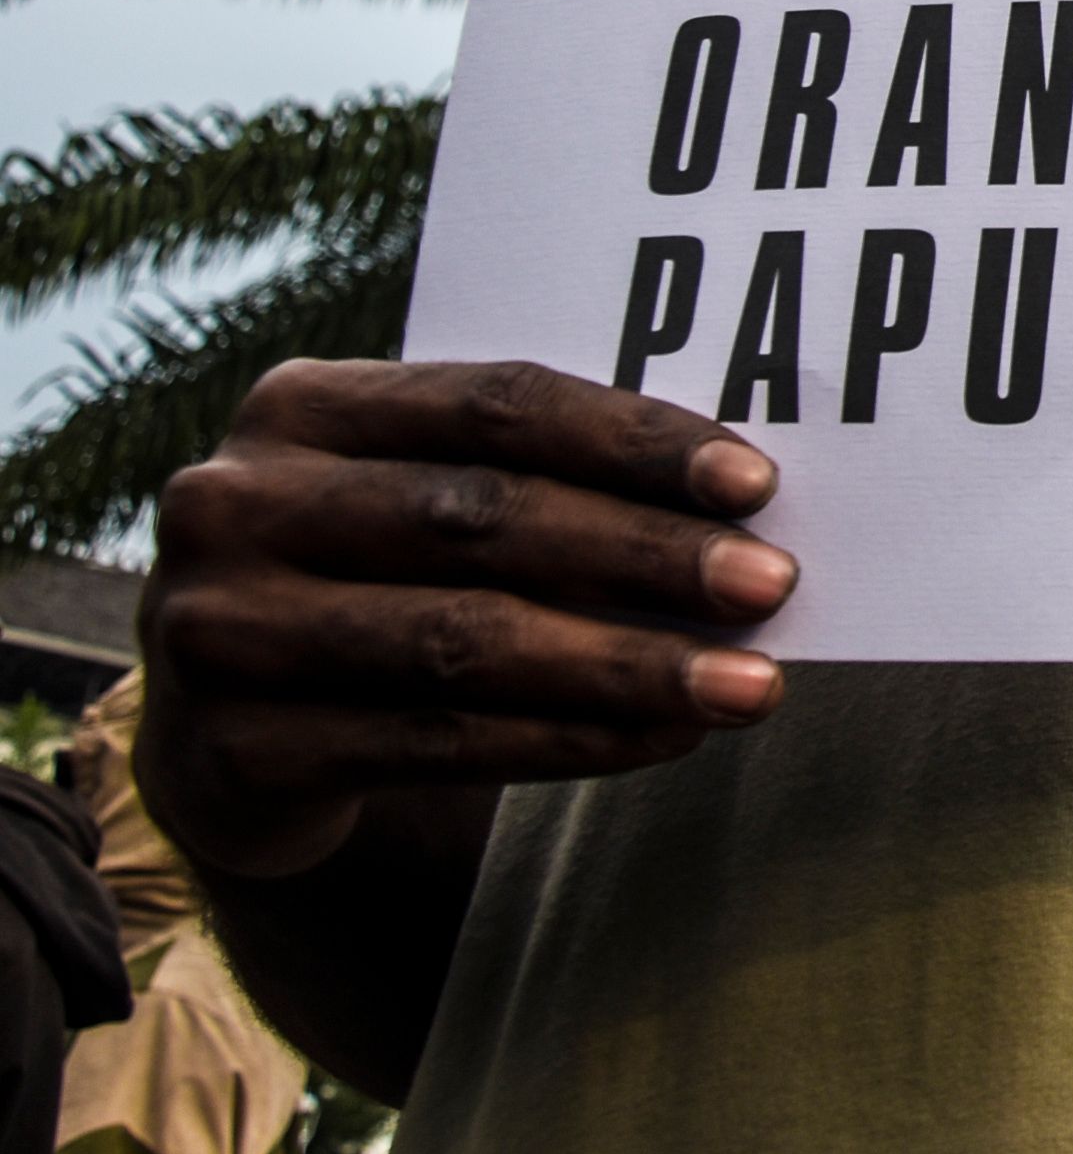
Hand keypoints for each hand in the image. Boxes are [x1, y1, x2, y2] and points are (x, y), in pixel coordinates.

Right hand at [139, 360, 796, 882]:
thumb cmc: (374, 576)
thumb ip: (537, 481)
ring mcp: (222, 633)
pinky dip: (570, 740)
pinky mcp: (235, 751)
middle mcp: (238, 508)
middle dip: (646, 554)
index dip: (632, 440)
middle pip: (483, 518)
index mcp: (298, 408)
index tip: (755, 483)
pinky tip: (663, 736)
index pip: (495, 402)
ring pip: (465, 642)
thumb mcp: (418, 498)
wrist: (223, 729)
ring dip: (629, 666)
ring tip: (747, 684)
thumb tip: (735, 513)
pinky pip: (437, 742)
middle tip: (770, 583)